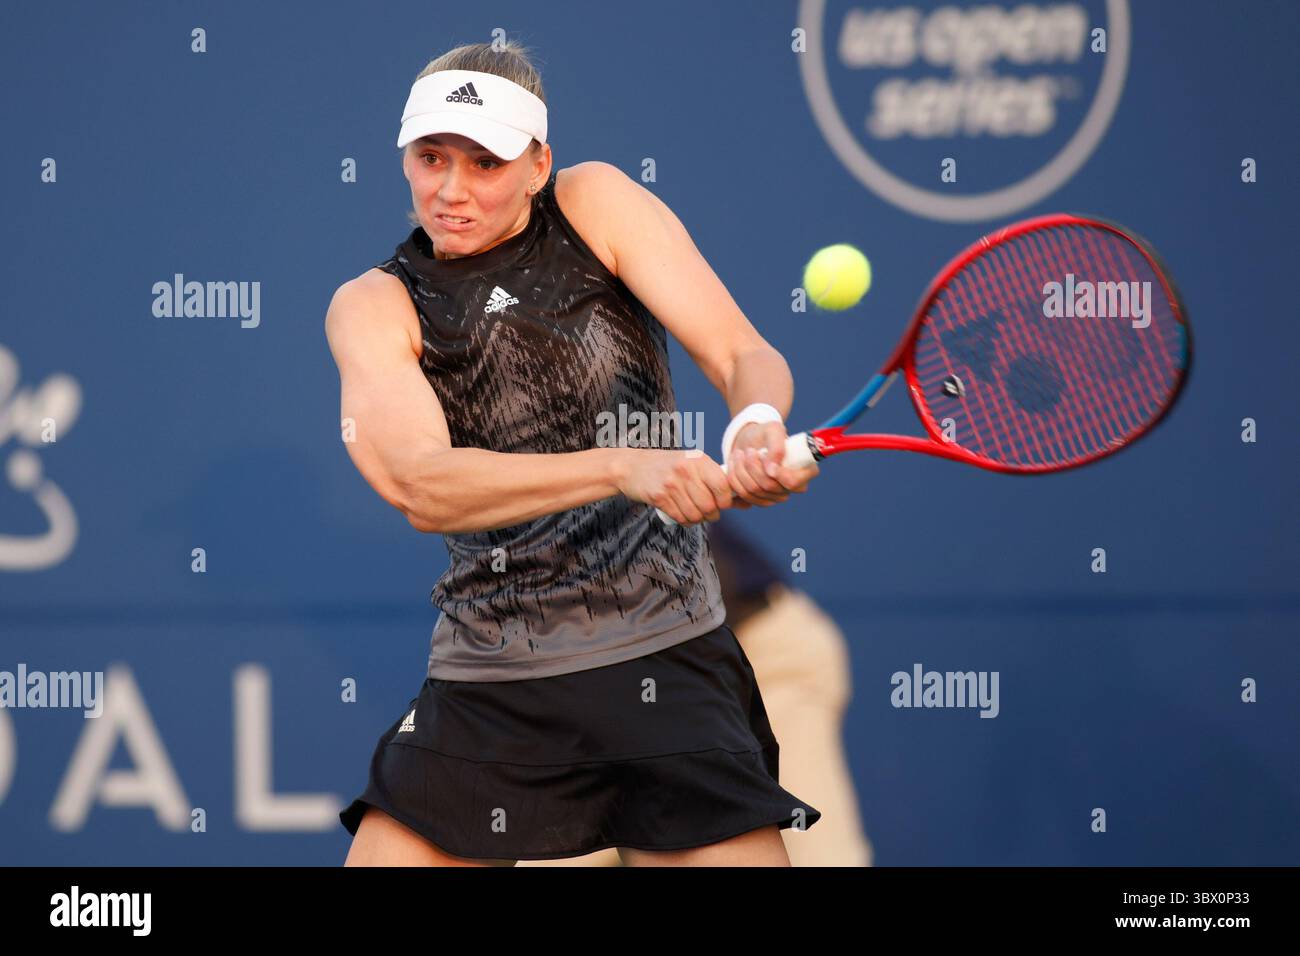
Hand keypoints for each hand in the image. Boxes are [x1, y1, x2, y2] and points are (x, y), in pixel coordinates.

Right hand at [615, 448, 733, 524]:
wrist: (633, 466)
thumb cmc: (669, 467)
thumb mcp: (693, 464)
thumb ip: (716, 480)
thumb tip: (746, 502)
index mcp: (699, 460)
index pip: (723, 486)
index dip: (725, 501)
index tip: (721, 504)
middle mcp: (686, 470)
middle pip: (709, 505)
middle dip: (711, 515)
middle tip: (708, 513)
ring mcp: (672, 484)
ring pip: (695, 514)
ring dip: (697, 520)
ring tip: (695, 513)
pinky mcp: (659, 496)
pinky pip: (680, 518)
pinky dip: (685, 521)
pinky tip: (683, 515)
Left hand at [726, 421, 819, 509]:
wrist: (750, 441)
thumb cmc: (766, 434)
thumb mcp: (773, 430)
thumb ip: (777, 448)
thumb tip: (771, 471)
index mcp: (805, 471)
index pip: (792, 482)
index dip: (775, 472)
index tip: (761, 454)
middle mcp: (793, 488)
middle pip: (768, 487)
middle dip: (752, 466)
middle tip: (748, 451)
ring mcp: (776, 496)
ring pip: (753, 492)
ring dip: (741, 470)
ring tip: (739, 454)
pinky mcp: (759, 500)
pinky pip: (743, 496)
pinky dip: (734, 478)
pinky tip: (735, 465)